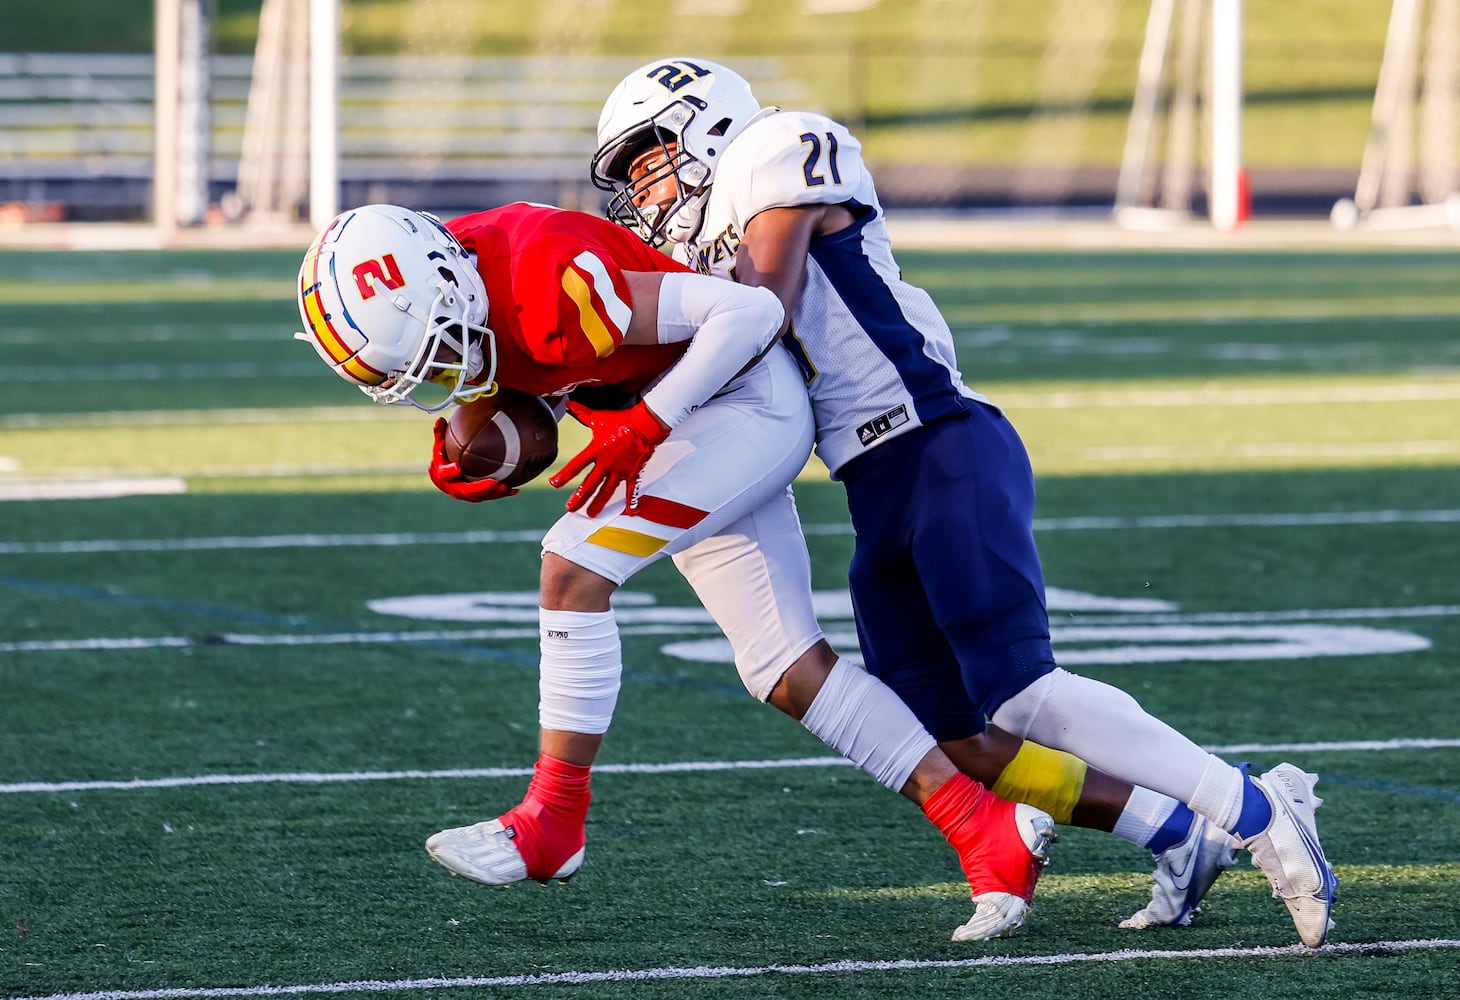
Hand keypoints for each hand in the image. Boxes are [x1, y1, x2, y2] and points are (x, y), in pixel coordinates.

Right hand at [427, 418, 518, 502]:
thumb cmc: (442, 458)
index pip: (445, 475)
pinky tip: (514, 490)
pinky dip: (502, 494)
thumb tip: (440, 419)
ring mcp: (465, 495)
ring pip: (480, 497)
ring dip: (493, 494)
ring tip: (505, 487)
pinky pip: (490, 496)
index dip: (450, 472)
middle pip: (467, 491)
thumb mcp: (439, 445)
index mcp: (442, 476)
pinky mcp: (476, 497)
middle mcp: (454, 489)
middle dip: (481, 488)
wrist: (444, 476)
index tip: (457, 467)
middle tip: (493, 483)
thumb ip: (440, 434)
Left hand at [548, 401, 668, 516]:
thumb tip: (569, 404)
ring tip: (591, 514)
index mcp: (596, 450)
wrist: (645, 424)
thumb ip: (583, 413)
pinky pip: (632, 490)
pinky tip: (629, 512)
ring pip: (607, 491)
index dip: (564, 475)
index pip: (576, 466)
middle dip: (579, 498)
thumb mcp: (599, 417)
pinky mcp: (633, 473)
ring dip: (598, 503)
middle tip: (570, 509)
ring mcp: (620, 470)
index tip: (554, 483)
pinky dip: (631, 501)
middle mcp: (606, 463)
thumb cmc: (621, 420)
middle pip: (589, 484)